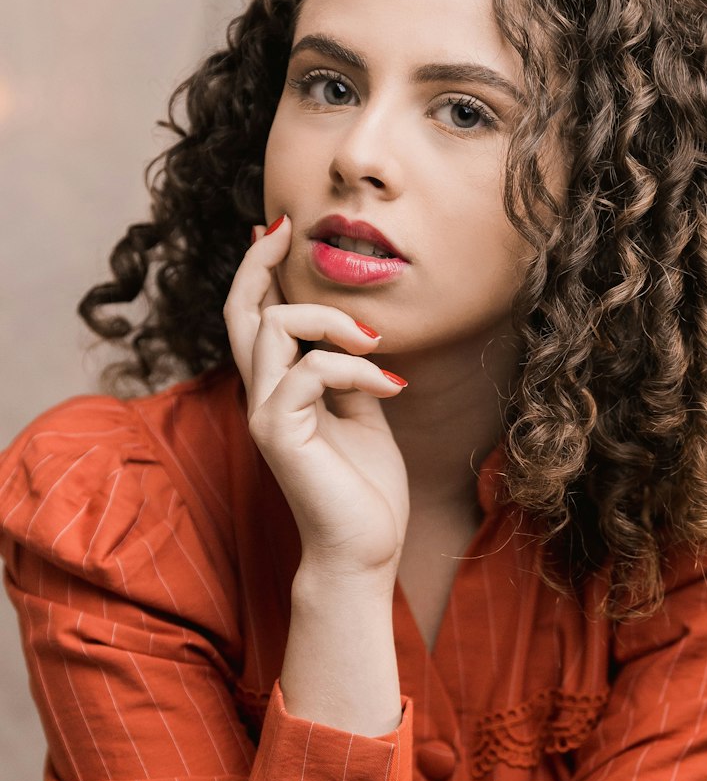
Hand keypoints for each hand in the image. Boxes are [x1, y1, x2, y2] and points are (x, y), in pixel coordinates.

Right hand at [224, 216, 409, 577]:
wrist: (364, 551)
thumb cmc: (366, 489)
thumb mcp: (364, 414)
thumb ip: (350, 373)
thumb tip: (356, 334)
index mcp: (279, 391)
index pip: (253, 319)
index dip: (258, 272)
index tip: (273, 231)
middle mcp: (262, 397)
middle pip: (241, 312)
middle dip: (260, 263)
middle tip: (286, 229)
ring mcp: (265, 414)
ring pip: (272, 327)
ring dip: (329, 320)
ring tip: (375, 340)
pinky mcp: (279, 433)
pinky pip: (309, 370)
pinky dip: (354, 368)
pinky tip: (390, 387)